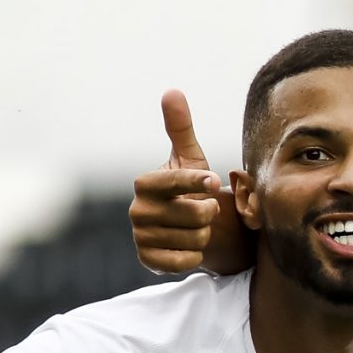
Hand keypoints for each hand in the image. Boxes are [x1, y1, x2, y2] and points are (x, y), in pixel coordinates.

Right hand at [128, 91, 243, 274]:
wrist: (185, 226)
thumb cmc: (190, 188)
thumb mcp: (190, 158)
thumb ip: (181, 128)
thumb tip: (172, 91)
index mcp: (145, 183)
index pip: (176, 182)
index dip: (198, 183)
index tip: (215, 182)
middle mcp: (137, 210)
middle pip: (196, 215)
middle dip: (209, 215)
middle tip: (204, 211)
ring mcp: (141, 236)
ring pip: (196, 239)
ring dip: (205, 235)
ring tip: (196, 228)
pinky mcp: (147, 260)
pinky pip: (184, 261)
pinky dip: (195, 255)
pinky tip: (189, 246)